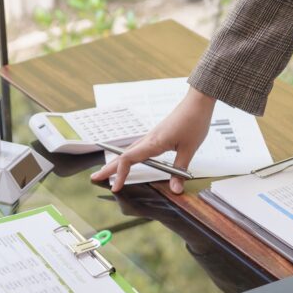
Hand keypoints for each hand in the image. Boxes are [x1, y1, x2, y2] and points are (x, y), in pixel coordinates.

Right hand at [90, 87, 215, 192]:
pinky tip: (129, 161)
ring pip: (129, 151)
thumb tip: (175, 190)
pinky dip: (129, 157)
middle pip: (123, 156)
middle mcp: (148, 139)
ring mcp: (151, 136)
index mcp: (153, 143)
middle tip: (95, 178)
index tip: (115, 187)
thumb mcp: (189, 149)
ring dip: (117, 162)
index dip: (119, 174)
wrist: (197, 102)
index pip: (128, 159)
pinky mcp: (156, 135)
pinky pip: (138, 148)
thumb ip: (179, 170)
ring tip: (108, 171)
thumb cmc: (193, 122)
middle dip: (108, 168)